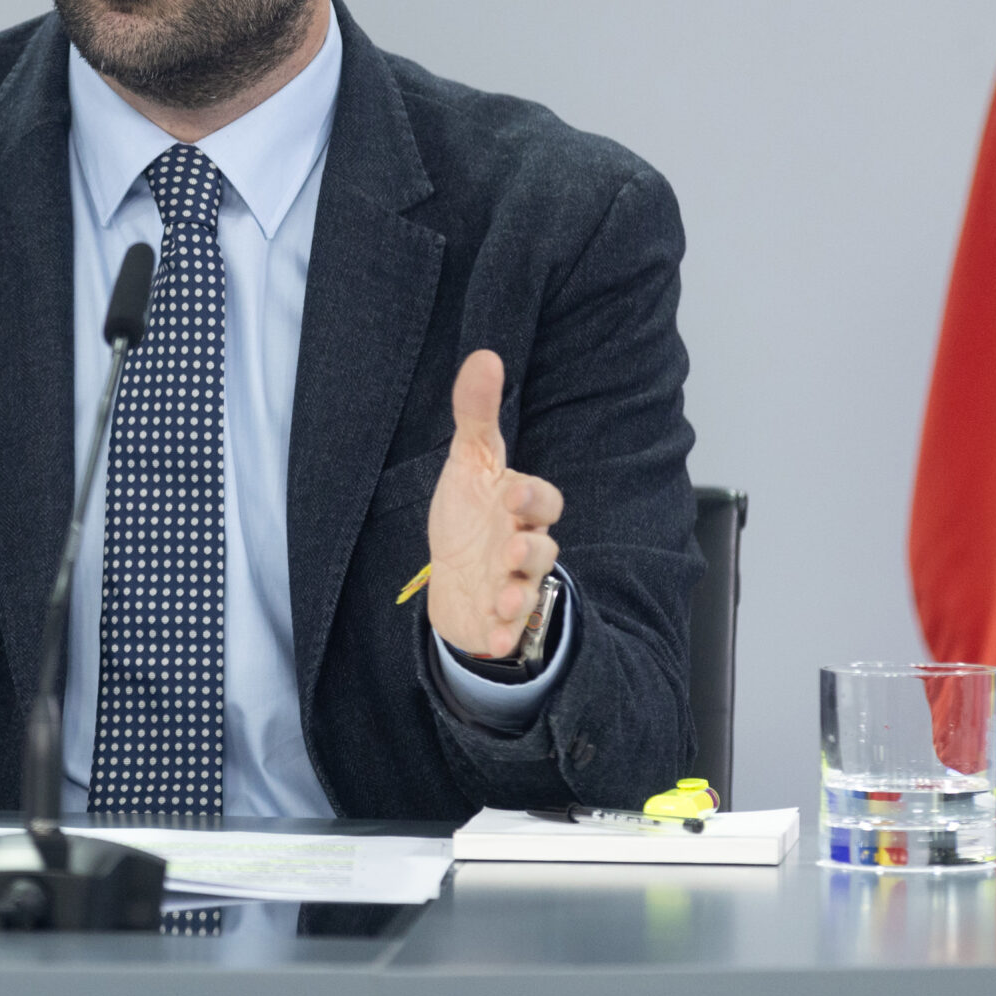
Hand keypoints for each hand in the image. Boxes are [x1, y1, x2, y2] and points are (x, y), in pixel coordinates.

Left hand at [425, 349, 563, 658]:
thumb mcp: (469, 463)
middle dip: (531, 549)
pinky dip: (506, 636)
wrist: (452, 578)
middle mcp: (523, 548)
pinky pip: (512, 631)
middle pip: (543, 549)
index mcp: (520, 509)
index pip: (543, 502)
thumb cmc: (468, 516)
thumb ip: (476, 413)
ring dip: (520, 593)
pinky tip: (495, 639)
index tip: (510, 492)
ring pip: (530, 590)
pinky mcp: (499, 620)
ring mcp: (513, 585)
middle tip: (512, 548)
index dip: (532, 498)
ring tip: (504, 597)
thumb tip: (485, 356)